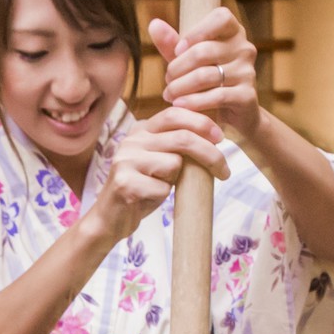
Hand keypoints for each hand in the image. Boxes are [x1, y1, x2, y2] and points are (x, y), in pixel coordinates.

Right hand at [83, 107, 230, 244]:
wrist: (109, 218)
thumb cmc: (141, 189)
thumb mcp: (159, 161)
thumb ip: (176, 146)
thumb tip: (214, 136)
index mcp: (140, 130)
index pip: (175, 114)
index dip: (201, 123)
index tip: (220, 138)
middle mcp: (131, 140)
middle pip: (182, 138)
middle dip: (209, 153)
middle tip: (224, 170)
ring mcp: (126, 160)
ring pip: (174, 164)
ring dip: (177, 181)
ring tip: (159, 187)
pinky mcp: (125, 183)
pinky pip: (162, 188)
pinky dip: (162, 198)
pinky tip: (146, 199)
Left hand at [151, 8, 262, 137]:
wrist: (234, 113)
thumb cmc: (208, 80)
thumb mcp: (188, 61)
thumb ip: (172, 44)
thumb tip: (154, 24)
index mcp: (234, 32)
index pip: (221, 17)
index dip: (196, 32)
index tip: (178, 50)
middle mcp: (245, 48)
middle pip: (203, 51)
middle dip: (177, 67)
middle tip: (167, 80)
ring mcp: (248, 72)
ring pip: (206, 76)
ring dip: (180, 87)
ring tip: (169, 94)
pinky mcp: (247, 96)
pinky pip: (216, 96)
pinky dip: (193, 102)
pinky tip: (179, 105)